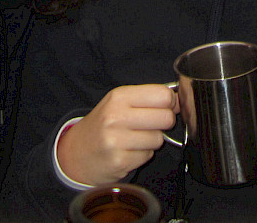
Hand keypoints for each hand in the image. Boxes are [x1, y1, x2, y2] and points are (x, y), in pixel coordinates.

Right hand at [57, 84, 177, 186]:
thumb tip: (179, 100)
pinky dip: (142, 154)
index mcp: (119, 96)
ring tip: (135, 139)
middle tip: (150, 124)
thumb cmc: (104, 124)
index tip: (165, 106)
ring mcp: (117, 140)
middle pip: (165, 117)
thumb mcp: (120, 102)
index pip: (162, 95)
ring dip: (152, 141)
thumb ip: (148, 98)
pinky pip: (148, 155)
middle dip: (163, 122)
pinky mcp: (120, 161)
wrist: (77, 152)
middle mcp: (116, 116)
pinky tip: (128, 151)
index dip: (170, 102)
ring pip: (159, 139)